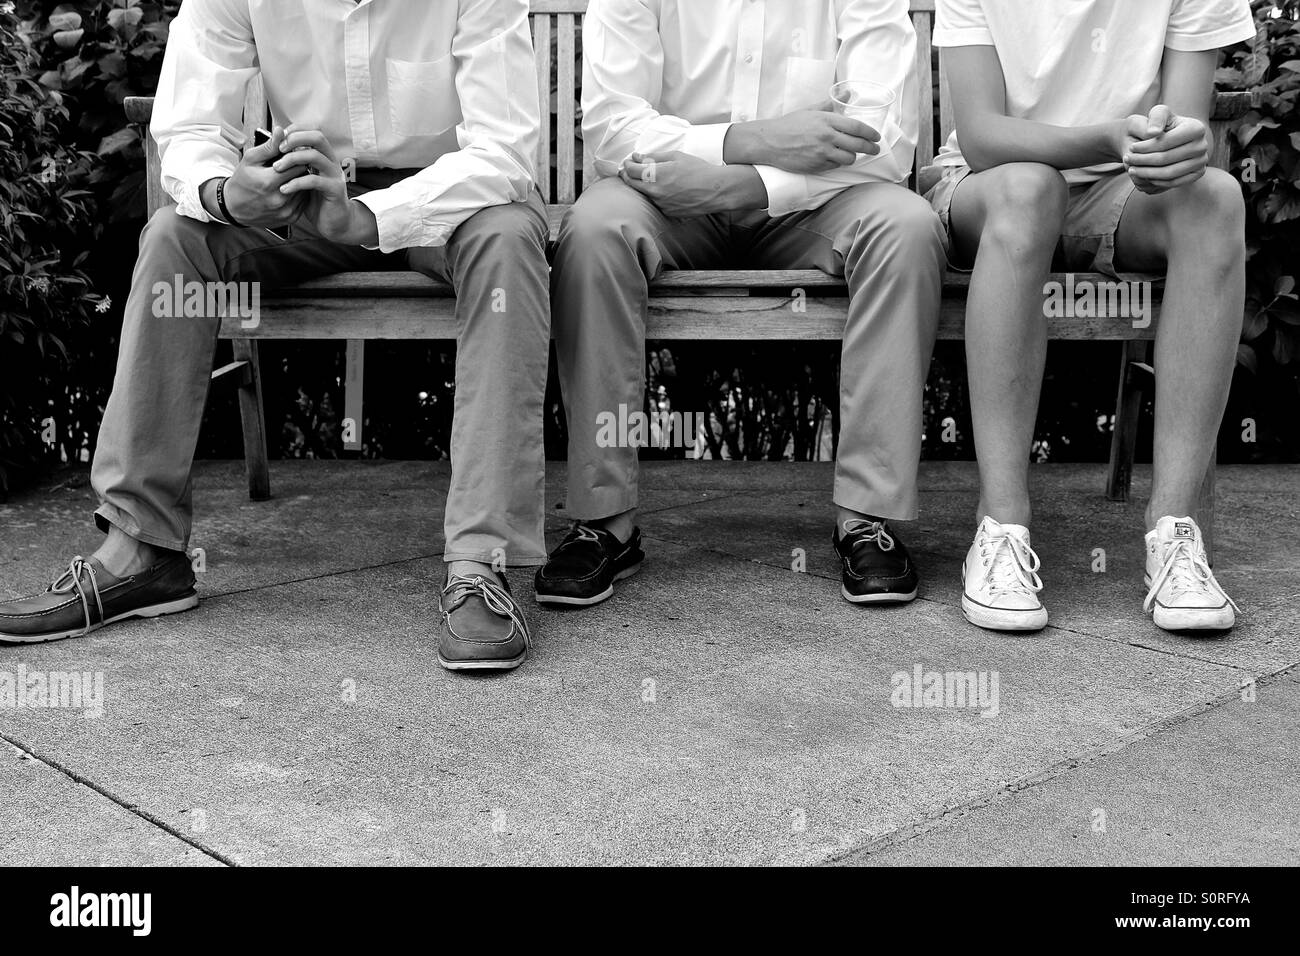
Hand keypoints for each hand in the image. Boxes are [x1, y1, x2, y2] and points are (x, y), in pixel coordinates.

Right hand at [218, 125, 308, 226]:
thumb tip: (281, 131)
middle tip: (298, 162)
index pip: (296, 165)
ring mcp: (285, 210)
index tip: (296, 153)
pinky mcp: (290, 219)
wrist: (235, 207)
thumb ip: (269, 146)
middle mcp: (278, 199)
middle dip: (301, 168)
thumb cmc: (242, 180)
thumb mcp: (250, 159)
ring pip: (305, 190)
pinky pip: (304, 203)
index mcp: (268, 182)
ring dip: (302, 181)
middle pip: (303, 177)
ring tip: (294, 175)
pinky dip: (301, 194)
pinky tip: (293, 188)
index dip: (297, 157)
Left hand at [274, 127, 376, 244]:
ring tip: (277, 168)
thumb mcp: (303, 178)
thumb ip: (295, 164)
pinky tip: (284, 189)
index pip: (312, 132)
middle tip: (279, 150)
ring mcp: (335, 175)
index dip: (296, 131)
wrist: (335, 222)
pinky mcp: (334, 189)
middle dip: (295, 140)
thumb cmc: (317, 200)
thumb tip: (278, 147)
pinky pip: (314, 180)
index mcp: (324, 157)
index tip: (279, 140)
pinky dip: (296, 182)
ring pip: (314, 156)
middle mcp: (331, 162)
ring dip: (292, 159)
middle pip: (317, 138)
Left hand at [620, 152, 766, 217]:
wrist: (716, 190)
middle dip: (629, 175)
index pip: (631, 170)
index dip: (627, 164)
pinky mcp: (668, 212)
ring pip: (644, 194)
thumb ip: (654, 157)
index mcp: (656, 175)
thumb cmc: (698, 170)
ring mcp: (661, 204)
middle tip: (631, 169)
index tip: (629, 161)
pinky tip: (668, 189)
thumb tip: (637, 156)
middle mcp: (655, 191)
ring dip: (643, 185)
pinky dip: (656, 195)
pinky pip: (656, 202)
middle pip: (632, 184)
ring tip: (654, 178)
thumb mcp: (676, 156)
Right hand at [724, 105, 880, 172]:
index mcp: (827, 120)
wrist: (770, 141)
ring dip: (852, 158)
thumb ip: (831, 104)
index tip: (877, 137)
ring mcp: (821, 153)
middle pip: (857, 145)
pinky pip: (834, 166)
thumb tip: (848, 94)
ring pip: (848, 159)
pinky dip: (837, 163)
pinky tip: (834, 159)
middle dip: (870, 148)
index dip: (870, 133)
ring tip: (851, 155)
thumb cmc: (789, 125)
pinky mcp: (816, 166)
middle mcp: (827, 137)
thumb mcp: (810, 110)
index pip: (857, 127)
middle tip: (874, 149)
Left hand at [1118, 106, 1209, 194]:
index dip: (1145, 147)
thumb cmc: (1164, 124)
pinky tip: (1144, 176)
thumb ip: (1156, 118)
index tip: (1131, 148)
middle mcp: (1203, 145)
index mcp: (1196, 128)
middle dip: (1142, 160)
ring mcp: (1202, 161)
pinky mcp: (1198, 174)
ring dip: (1146, 173)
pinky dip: (1157, 181)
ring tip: (1132, 169)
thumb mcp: (1159, 113)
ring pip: (1169, 173)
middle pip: (1166, 159)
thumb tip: (1153, 132)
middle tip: (1127, 160)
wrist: (1176, 138)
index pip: (1165, 143)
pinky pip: (1175, 182)